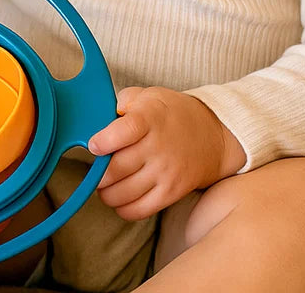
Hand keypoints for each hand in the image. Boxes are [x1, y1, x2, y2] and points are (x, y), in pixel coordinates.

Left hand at [87, 86, 245, 219]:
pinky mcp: (171, 193)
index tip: (93, 145)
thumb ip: (127, 98)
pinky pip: (140, 210)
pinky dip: (123, 208)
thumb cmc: (173, 114)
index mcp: (151, 119)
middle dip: (98, 173)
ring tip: (103, 185)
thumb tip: (114, 111)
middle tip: (94, 170)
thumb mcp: (151, 95)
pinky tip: (119, 199)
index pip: (125, 131)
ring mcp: (166, 173)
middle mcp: (158, 147)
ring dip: (106, 192)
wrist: (211, 136)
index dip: (104, 141)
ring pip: (124, 192)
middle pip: (118, 168)